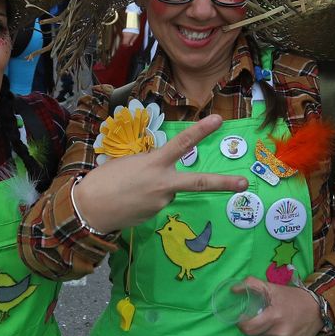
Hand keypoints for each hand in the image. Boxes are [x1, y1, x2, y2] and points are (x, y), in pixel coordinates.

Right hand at [72, 114, 249, 233]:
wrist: (90, 208)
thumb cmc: (104, 179)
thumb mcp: (130, 163)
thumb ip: (151, 165)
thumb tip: (162, 173)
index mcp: (154, 163)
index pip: (182, 142)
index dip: (201, 130)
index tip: (218, 119)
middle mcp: (163, 184)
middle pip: (199, 182)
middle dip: (224, 183)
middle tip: (244, 183)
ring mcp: (161, 202)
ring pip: (169, 191)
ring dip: (156, 189)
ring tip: (131, 191)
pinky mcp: (156, 216)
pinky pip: (157, 203)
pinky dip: (147, 200)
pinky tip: (130, 201)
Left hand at [235, 278, 323, 335]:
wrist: (319, 309)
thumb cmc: (293, 297)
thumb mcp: (273, 288)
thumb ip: (252, 285)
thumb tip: (233, 290)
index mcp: (274, 316)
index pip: (248, 328)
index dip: (243, 324)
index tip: (244, 318)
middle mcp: (280, 332)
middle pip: (255, 335)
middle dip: (254, 327)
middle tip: (259, 319)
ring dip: (264, 333)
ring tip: (274, 323)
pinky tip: (282, 330)